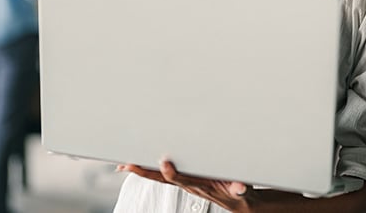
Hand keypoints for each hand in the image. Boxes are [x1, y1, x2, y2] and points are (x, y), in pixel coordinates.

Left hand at [118, 161, 253, 211]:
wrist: (237, 201)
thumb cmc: (237, 195)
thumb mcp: (241, 193)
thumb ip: (239, 190)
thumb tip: (239, 187)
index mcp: (199, 185)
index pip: (180, 179)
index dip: (170, 172)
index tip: (164, 163)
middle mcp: (188, 184)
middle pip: (161, 178)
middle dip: (143, 172)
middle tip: (126, 165)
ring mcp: (185, 181)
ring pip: (159, 176)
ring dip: (142, 170)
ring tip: (124, 165)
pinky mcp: (186, 178)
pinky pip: (164, 174)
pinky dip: (150, 170)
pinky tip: (139, 166)